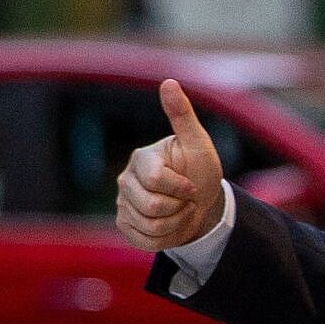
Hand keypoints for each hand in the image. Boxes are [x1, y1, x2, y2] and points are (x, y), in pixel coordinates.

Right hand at [115, 77, 224, 252]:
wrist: (201, 203)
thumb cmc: (200, 170)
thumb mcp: (198, 144)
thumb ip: (182, 116)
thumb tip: (168, 82)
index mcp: (141, 158)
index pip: (157, 181)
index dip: (182, 189)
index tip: (193, 186)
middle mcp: (126, 180)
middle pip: (153, 207)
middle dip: (180, 208)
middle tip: (187, 200)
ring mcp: (123, 204)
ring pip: (150, 227)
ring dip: (176, 224)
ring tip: (181, 210)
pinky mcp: (125, 225)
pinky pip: (145, 241)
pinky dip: (167, 238)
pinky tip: (172, 224)